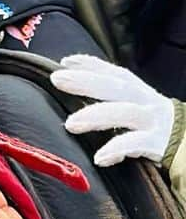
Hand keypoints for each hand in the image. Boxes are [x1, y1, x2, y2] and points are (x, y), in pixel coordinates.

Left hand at [53, 54, 174, 166]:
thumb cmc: (160, 129)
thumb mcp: (139, 109)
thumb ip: (115, 102)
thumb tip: (79, 95)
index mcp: (140, 93)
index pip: (114, 73)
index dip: (91, 64)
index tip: (66, 61)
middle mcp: (147, 102)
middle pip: (115, 86)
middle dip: (86, 81)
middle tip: (58, 79)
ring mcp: (154, 121)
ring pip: (124, 112)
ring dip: (95, 116)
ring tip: (70, 124)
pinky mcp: (160, 143)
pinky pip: (136, 144)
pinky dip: (116, 148)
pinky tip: (100, 157)